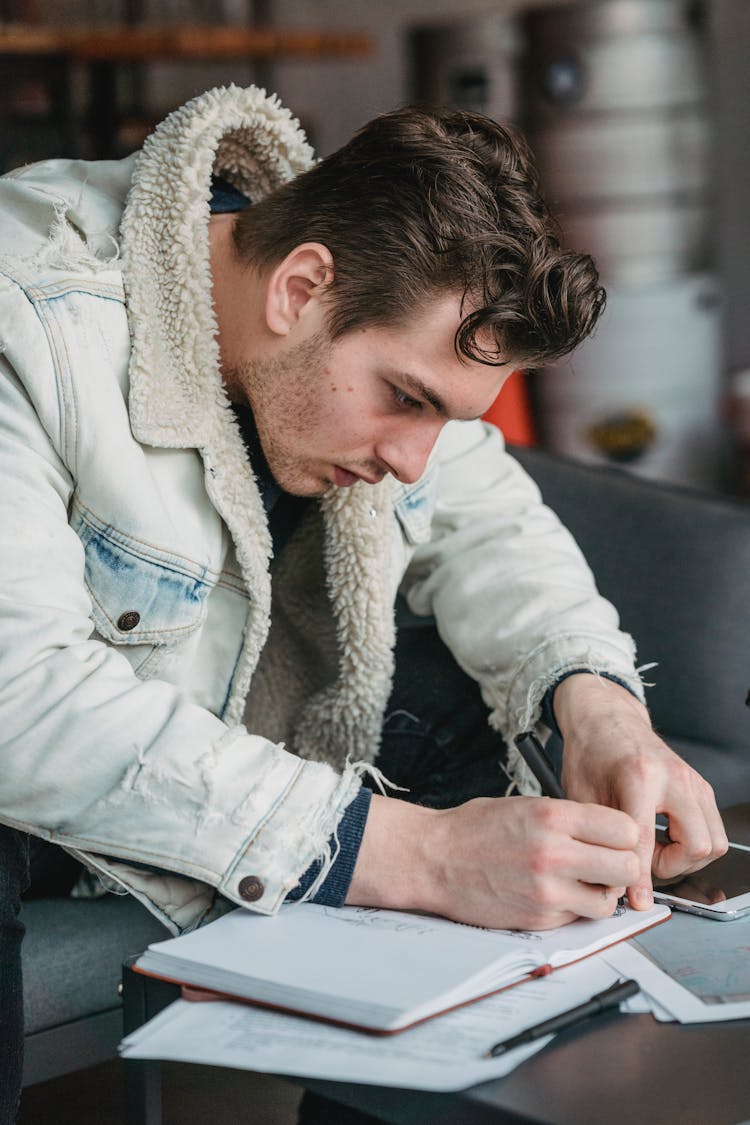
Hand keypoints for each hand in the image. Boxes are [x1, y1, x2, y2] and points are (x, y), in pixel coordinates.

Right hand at [347, 791, 639, 930]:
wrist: (432, 858)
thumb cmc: (473, 829)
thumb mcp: (525, 805)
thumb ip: (568, 819)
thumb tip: (608, 833)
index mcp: (553, 817)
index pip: (625, 828)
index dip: (625, 834)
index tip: (617, 838)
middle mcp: (554, 853)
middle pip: (627, 866)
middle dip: (622, 865)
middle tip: (607, 862)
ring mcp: (547, 890)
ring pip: (609, 901)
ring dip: (602, 893)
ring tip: (583, 881)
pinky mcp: (539, 918)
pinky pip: (578, 918)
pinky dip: (575, 909)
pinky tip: (557, 893)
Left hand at [554, 674, 727, 909]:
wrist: (606, 719)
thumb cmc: (590, 752)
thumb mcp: (581, 795)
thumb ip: (597, 837)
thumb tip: (608, 883)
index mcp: (639, 776)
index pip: (645, 839)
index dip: (639, 877)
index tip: (637, 900)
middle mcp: (674, 777)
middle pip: (698, 846)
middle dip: (671, 866)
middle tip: (641, 861)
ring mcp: (693, 781)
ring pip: (714, 842)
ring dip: (686, 858)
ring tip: (652, 850)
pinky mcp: (701, 787)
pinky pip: (714, 830)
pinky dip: (693, 844)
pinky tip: (664, 838)